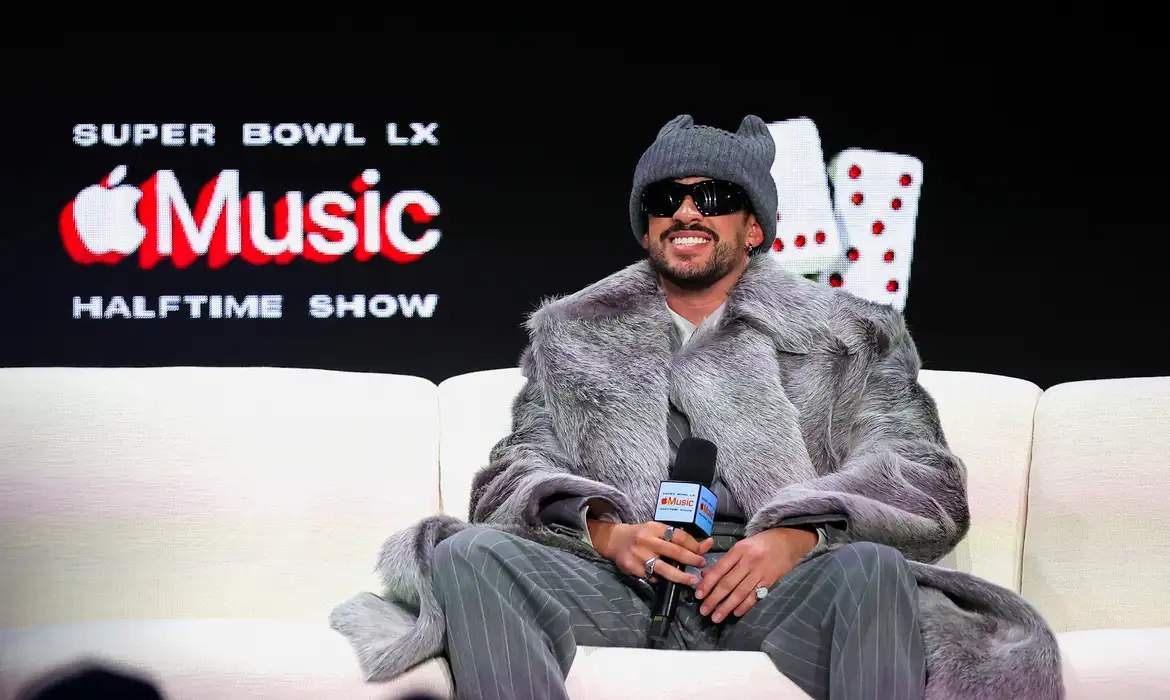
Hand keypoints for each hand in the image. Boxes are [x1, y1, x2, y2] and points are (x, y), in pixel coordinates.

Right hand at [590, 520, 712, 586]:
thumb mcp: (658, 531)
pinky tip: (667, 581)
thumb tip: (707, 544)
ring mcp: (639, 555)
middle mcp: (647, 540)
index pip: (679, 536)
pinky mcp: (633, 568)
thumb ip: (679, 538)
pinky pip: (651, 577)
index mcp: (655, 528)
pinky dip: (660, 580)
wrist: (615, 540)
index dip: (693, 544)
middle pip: (674, 551)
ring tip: (693, 581)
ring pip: (664, 568)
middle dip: (691, 559)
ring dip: (681, 576)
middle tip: (702, 565)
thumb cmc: (642, 535)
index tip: (703, 551)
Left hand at [695, 527, 815, 622]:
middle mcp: (748, 561)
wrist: (788, 541)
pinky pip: (755, 596)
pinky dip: (745, 606)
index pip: (719, 569)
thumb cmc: (761, 543)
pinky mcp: (770, 581)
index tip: (698, 595)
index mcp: (739, 550)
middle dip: (714, 599)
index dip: (708, 583)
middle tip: (704, 611)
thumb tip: (706, 574)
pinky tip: (736, 613)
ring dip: (727, 607)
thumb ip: (724, 561)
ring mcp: (760, 572)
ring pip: (740, 592)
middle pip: (728, 583)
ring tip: (716, 617)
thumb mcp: (741, 546)